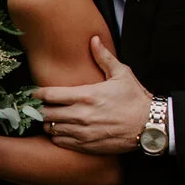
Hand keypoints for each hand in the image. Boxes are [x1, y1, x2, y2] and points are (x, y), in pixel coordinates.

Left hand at [37, 37, 151, 153]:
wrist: (149, 125)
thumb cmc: (136, 99)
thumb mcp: (122, 74)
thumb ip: (104, 57)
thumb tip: (94, 39)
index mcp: (86, 95)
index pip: (50, 95)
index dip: (38, 94)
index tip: (35, 93)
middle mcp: (80, 115)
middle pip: (46, 113)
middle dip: (40, 109)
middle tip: (41, 106)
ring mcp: (82, 132)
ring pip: (50, 128)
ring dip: (48, 123)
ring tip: (51, 118)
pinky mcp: (85, 145)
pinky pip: (60, 141)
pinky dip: (56, 136)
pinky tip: (61, 130)